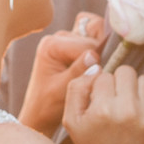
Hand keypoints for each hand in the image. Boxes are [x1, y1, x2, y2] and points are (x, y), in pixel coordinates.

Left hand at [19, 12, 105, 135]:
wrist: (40, 114)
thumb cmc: (48, 106)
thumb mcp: (62, 91)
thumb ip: (77, 72)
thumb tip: (94, 56)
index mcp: (52, 45)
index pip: (87, 45)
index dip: (96, 61)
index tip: (96, 79)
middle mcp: (59, 37)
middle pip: (94, 31)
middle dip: (101, 51)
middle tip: (99, 72)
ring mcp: (68, 38)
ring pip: (97, 29)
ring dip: (102, 47)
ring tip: (98, 68)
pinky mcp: (76, 44)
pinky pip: (95, 34)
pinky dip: (101, 45)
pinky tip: (99, 63)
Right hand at [63, 65, 143, 143]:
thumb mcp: (72, 124)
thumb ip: (76, 90)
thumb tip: (95, 68)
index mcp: (102, 110)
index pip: (104, 76)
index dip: (102, 88)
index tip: (103, 103)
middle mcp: (127, 111)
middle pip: (126, 72)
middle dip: (121, 84)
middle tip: (119, 102)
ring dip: (139, 90)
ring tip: (134, 107)